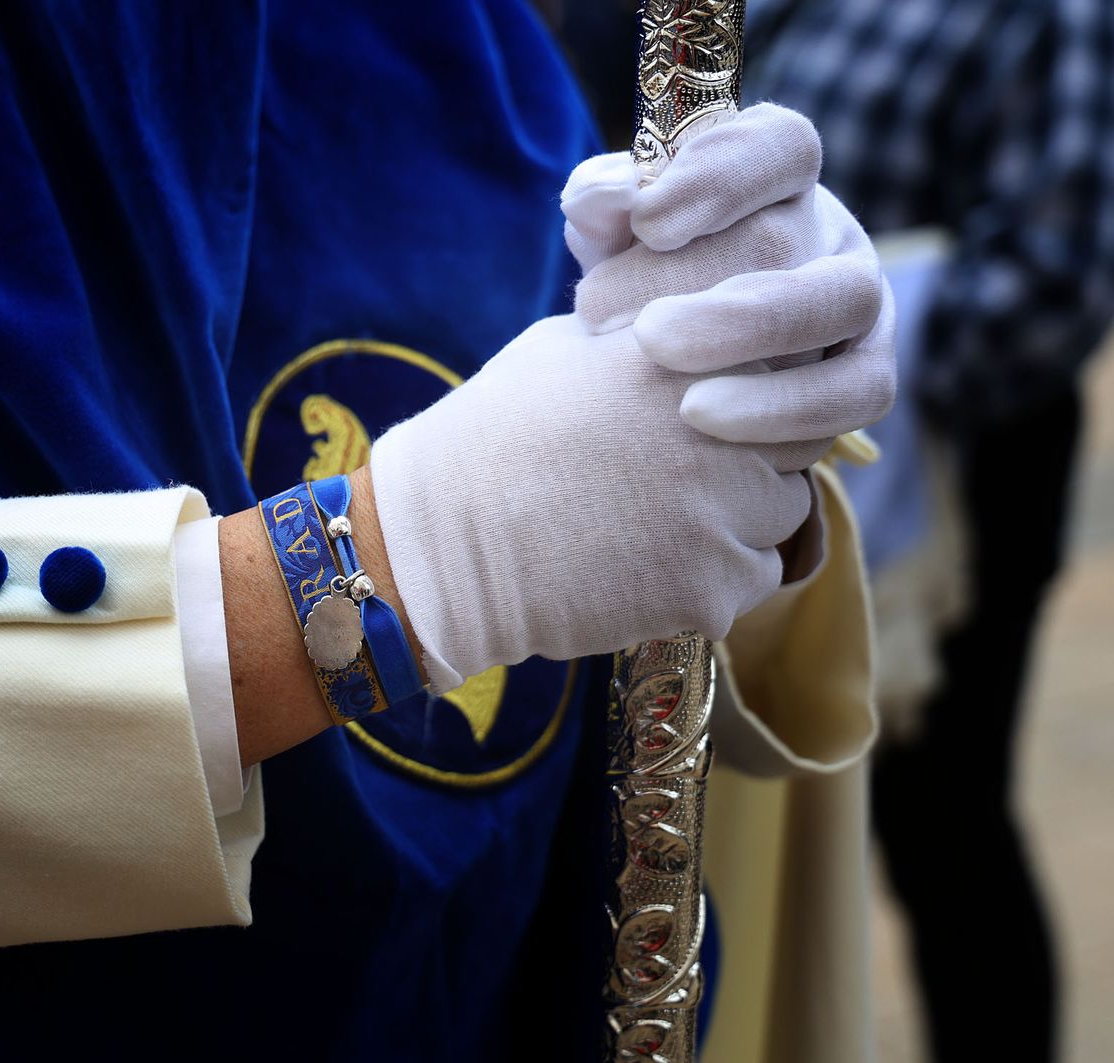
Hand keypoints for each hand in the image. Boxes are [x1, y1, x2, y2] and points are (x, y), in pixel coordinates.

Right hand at [368, 315, 813, 691]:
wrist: (443, 544)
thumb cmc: (495, 437)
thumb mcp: (568, 346)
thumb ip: (655, 335)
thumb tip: (712, 330)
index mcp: (686, 351)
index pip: (781, 364)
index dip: (750, 392)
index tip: (707, 415)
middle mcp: (720, 424)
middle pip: (796, 440)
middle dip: (752, 456)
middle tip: (675, 476)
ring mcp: (722, 509)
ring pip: (780, 514)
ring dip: (737, 519)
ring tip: (651, 520)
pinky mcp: (711, 584)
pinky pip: (753, 579)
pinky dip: (713, 578)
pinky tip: (643, 564)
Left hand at [563, 103, 895, 472]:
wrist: (668, 365)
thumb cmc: (639, 276)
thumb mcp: (613, 234)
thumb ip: (604, 209)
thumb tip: (597, 196)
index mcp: (774, 171)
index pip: (775, 145)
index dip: (716, 177)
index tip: (644, 221)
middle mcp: (827, 227)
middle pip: (792, 234)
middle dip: (699, 278)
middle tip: (623, 320)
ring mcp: (859, 297)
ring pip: (844, 303)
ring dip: (750, 338)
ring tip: (669, 380)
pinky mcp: (869, 370)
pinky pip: (858, 390)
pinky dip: (785, 408)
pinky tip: (702, 420)